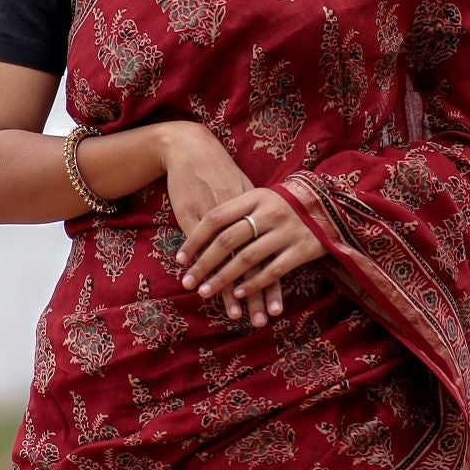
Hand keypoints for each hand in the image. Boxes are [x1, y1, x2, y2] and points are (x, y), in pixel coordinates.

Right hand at [156, 125, 287, 327]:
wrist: (192, 149)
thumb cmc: (219, 172)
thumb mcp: (245, 191)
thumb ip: (258, 217)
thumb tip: (273, 241)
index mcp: (259, 214)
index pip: (270, 256)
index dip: (273, 284)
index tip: (277, 309)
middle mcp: (243, 218)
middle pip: (253, 263)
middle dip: (257, 295)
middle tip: (262, 321)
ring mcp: (219, 218)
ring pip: (228, 260)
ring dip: (229, 290)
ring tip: (236, 315)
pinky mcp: (195, 216)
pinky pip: (201, 248)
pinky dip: (202, 269)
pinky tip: (202, 288)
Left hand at [178, 183, 324, 328]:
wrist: (329, 200)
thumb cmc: (285, 201)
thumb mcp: (261, 197)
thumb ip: (236, 210)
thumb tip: (199, 232)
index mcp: (255, 196)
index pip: (216, 218)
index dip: (195, 240)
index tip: (180, 259)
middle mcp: (270, 212)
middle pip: (228, 240)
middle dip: (204, 264)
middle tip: (188, 283)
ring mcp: (288, 230)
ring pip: (247, 259)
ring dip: (224, 279)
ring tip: (206, 292)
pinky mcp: (303, 248)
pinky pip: (273, 270)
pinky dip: (254, 284)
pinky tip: (238, 295)